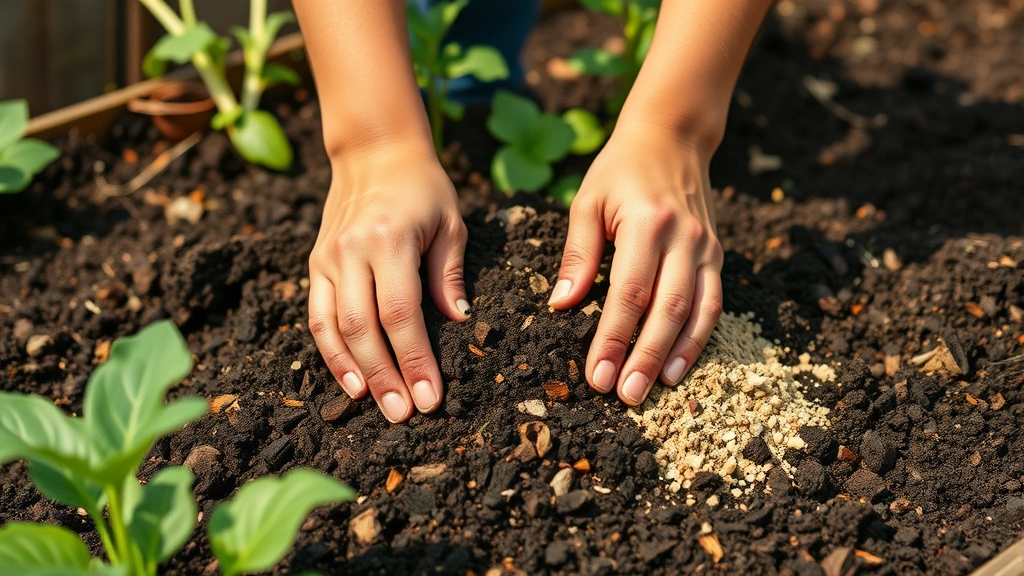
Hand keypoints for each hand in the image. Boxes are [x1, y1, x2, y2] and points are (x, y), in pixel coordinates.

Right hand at [308, 143, 468, 422]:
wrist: (373, 151)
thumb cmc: (422, 187)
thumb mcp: (450, 223)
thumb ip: (448, 274)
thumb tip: (459, 321)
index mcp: (390, 240)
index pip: (401, 314)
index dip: (415, 360)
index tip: (430, 397)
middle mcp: (352, 251)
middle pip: (364, 329)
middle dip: (386, 376)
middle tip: (405, 414)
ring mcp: (327, 259)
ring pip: (334, 328)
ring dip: (355, 372)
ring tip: (376, 406)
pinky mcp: (315, 265)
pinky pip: (318, 317)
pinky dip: (331, 353)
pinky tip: (350, 382)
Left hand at [549, 123, 723, 405]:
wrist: (673, 136)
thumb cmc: (620, 170)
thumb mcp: (587, 201)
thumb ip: (578, 254)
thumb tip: (562, 304)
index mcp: (648, 224)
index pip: (629, 294)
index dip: (614, 339)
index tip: (598, 375)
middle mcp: (683, 238)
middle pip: (666, 310)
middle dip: (644, 357)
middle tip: (625, 395)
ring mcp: (706, 247)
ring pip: (697, 312)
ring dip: (676, 355)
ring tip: (656, 389)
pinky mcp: (717, 255)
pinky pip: (713, 303)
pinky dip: (700, 337)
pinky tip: (681, 365)